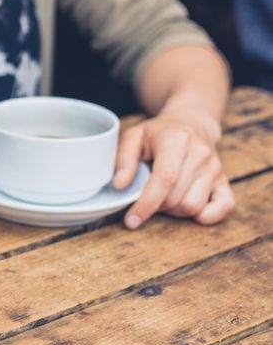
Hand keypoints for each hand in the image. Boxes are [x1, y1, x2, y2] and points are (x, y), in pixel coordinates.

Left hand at [113, 111, 233, 228]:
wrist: (192, 124)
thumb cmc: (159, 134)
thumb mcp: (134, 137)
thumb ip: (123, 159)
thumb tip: (119, 185)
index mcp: (177, 140)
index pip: (165, 179)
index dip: (147, 203)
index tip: (132, 220)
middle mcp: (200, 154)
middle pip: (176, 198)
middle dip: (156, 206)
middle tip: (147, 196)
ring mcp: (215, 168)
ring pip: (193, 207)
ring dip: (174, 211)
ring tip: (164, 197)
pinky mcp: (225, 180)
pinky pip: (224, 207)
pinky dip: (205, 216)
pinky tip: (187, 208)